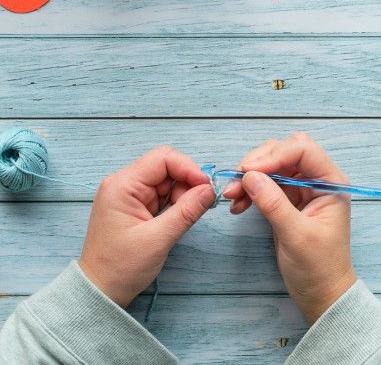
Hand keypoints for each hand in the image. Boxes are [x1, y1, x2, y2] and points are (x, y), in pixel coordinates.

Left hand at [79, 147, 214, 306]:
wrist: (100, 291)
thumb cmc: (122, 267)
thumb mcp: (159, 238)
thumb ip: (187, 210)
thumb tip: (210, 190)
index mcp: (122, 185)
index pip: (162, 158)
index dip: (188, 168)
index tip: (207, 188)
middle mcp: (124, 184)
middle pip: (166, 168)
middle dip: (187, 183)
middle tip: (200, 205)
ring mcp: (130, 196)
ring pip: (167, 182)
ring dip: (183, 195)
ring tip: (186, 217)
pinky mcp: (136, 207)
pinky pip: (162, 196)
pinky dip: (175, 204)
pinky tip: (177, 219)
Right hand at [224, 133, 356, 323]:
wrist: (321, 293)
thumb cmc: (319, 267)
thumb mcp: (296, 235)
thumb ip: (274, 203)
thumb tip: (250, 176)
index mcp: (331, 183)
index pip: (304, 150)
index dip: (275, 155)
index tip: (249, 170)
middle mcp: (318, 180)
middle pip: (286, 151)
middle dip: (260, 162)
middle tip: (237, 180)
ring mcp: (303, 189)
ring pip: (273, 166)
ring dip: (250, 176)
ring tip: (231, 196)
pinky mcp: (288, 200)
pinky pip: (266, 183)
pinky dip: (250, 189)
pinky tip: (238, 205)